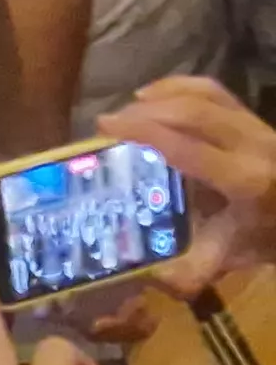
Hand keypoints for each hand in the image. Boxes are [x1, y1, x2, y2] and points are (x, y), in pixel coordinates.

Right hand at [103, 79, 275, 307]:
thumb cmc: (269, 237)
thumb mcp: (233, 256)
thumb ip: (192, 269)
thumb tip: (145, 278)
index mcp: (247, 180)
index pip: (187, 147)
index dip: (144, 132)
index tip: (105, 126)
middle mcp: (255, 146)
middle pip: (194, 113)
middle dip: (146, 112)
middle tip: (110, 121)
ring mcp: (260, 127)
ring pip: (206, 96)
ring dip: (162, 97)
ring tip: (129, 109)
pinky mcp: (258, 118)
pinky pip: (217, 92)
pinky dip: (182, 86)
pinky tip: (155, 94)